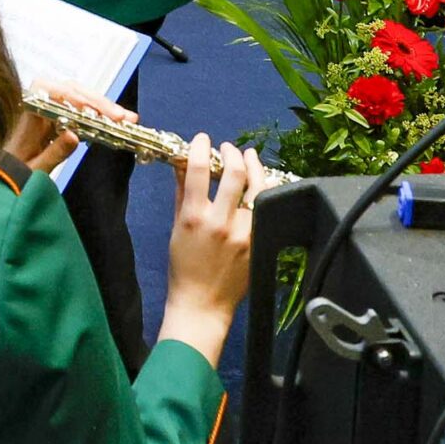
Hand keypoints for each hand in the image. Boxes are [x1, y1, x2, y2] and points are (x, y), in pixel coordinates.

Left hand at [10, 82, 138, 174]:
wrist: (7, 178)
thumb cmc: (15, 173)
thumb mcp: (35, 169)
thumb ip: (54, 153)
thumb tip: (74, 134)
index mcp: (26, 114)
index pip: (45, 89)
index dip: (68, 94)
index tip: (89, 108)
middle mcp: (38, 105)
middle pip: (69, 91)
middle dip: (96, 102)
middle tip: (120, 116)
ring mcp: (51, 109)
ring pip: (79, 98)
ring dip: (103, 106)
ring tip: (126, 118)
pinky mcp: (61, 117)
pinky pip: (81, 110)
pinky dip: (99, 115)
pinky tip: (116, 121)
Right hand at [155, 135, 258, 366]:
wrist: (202, 304)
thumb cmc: (183, 267)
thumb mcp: (176, 227)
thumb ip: (182, 193)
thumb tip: (185, 163)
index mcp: (194, 217)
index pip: (200, 169)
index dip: (202, 147)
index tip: (203, 139)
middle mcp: (221, 222)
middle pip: (235, 173)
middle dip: (232, 153)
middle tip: (229, 148)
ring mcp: (244, 234)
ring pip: (259, 188)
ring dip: (254, 166)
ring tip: (249, 157)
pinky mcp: (259, 243)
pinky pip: (267, 208)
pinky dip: (265, 191)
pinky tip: (262, 183)